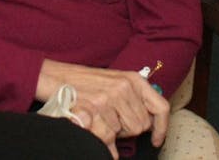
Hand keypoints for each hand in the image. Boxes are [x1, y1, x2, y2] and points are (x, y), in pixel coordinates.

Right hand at [37, 60, 170, 155]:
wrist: (57, 77)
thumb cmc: (86, 83)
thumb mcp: (115, 83)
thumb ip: (133, 99)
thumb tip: (150, 123)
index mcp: (134, 79)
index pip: (161, 106)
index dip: (161, 128)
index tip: (156, 140)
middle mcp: (125, 86)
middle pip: (142, 125)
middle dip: (128, 130)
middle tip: (111, 120)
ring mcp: (110, 96)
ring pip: (125, 132)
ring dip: (113, 133)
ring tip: (99, 118)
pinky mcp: (95, 107)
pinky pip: (109, 136)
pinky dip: (104, 141)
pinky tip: (93, 128)